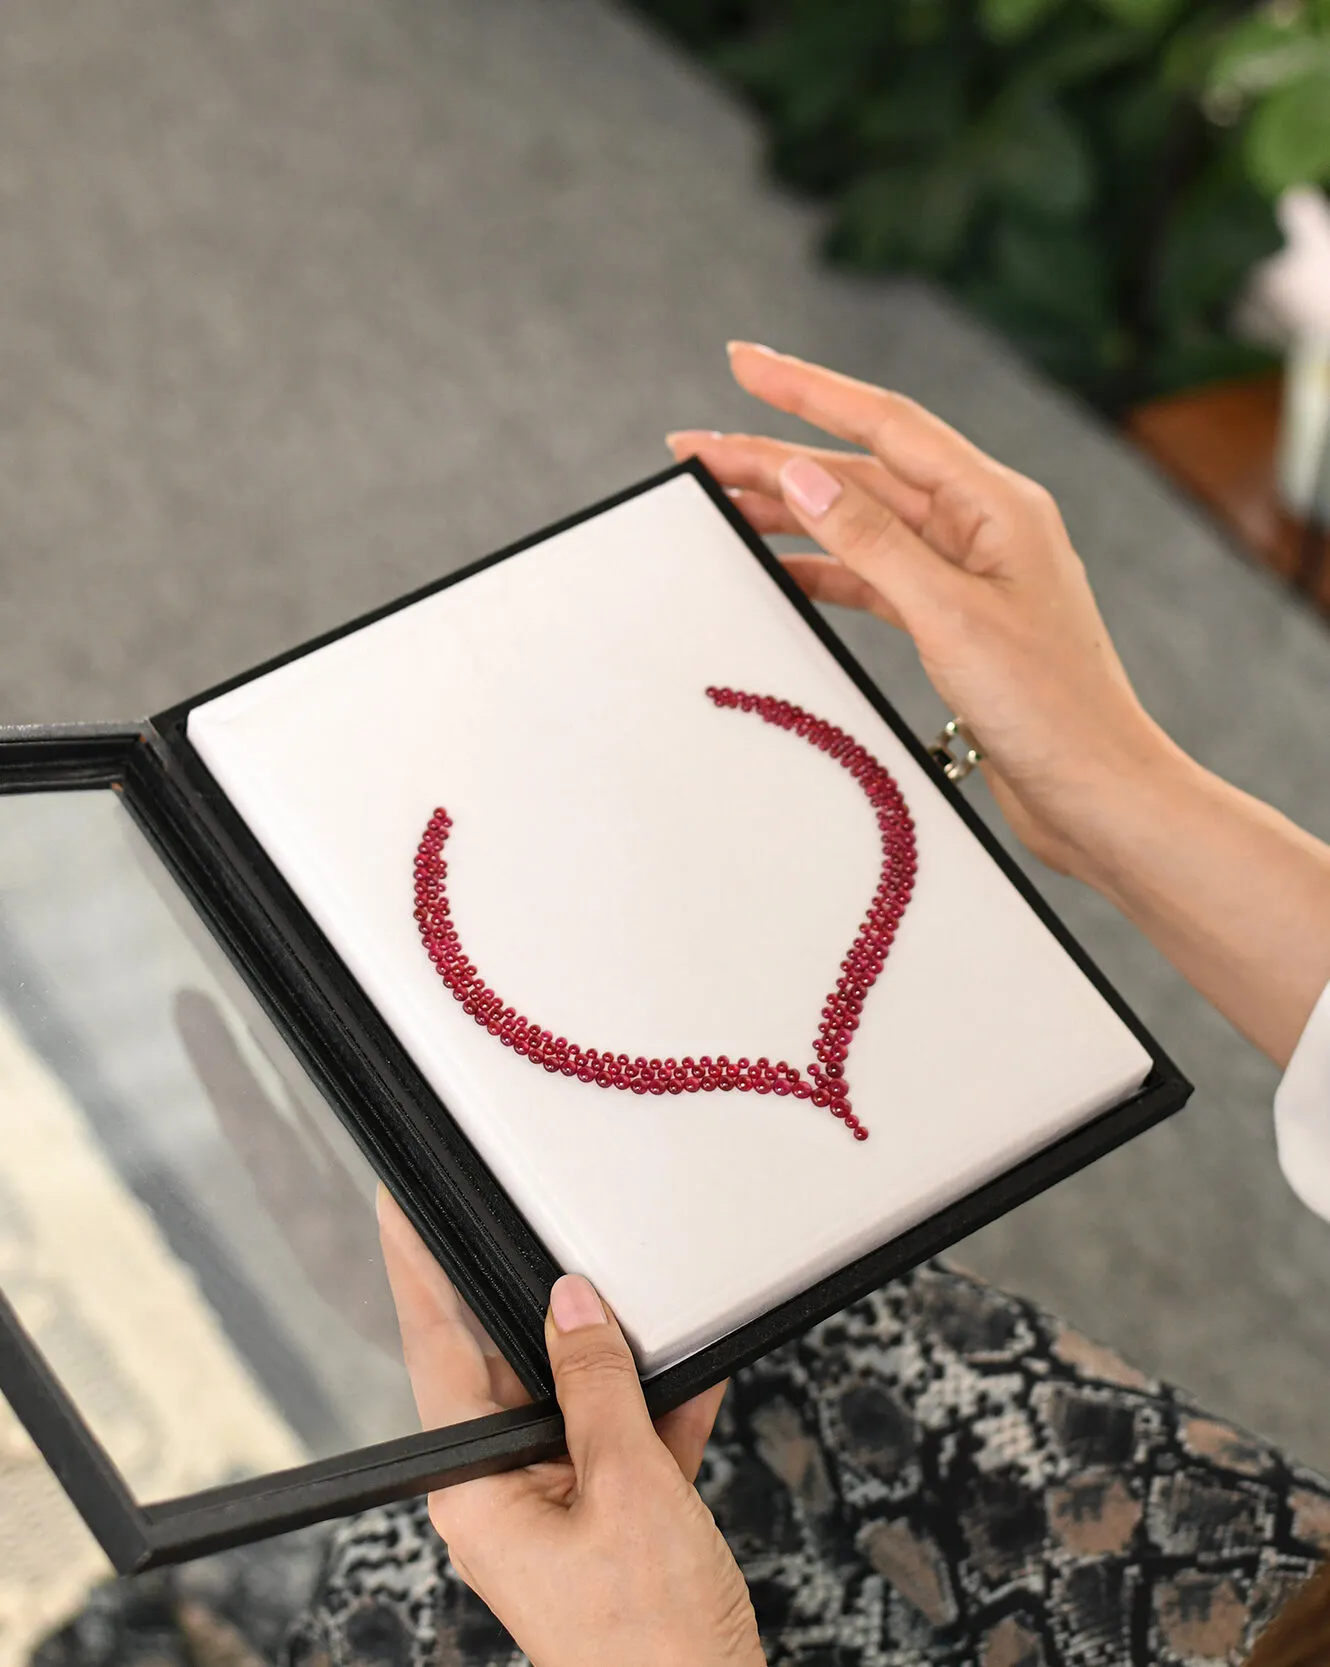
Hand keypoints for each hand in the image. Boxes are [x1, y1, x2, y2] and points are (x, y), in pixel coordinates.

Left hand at [377, 1190, 762, 1666]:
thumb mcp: (631, 1487)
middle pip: (508, 1367)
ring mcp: (557, 1508)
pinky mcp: (607, 1521)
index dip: (418, 1274)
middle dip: (540, 1305)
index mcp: (478, 1488)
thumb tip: (573, 1304)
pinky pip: (623, 1439)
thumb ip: (599, 1385)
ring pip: (574, 1398)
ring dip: (617, 1359)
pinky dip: (658, 1407)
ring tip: (643, 1304)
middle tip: (546, 1232)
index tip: (401, 1210)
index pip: (436, 1353)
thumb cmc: (652, 1643)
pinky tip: (692, 1370)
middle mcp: (504, 1493)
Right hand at [669, 343, 1180, 877]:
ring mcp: (967, 575)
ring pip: (861, 526)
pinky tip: (776, 569)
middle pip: (861, 474)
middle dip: (776, 457)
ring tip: (720, 507)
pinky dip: (823, 571)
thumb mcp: (951, 618)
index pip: (886, 425)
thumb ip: (873, 541)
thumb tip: (803, 474)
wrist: (1095, 794)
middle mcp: (982, 527)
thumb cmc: (1051, 709)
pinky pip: (873, 578)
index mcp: (996, 504)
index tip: (744, 362)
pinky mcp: (954, 623)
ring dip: (790, 514)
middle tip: (695, 454)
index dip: (808, 390)